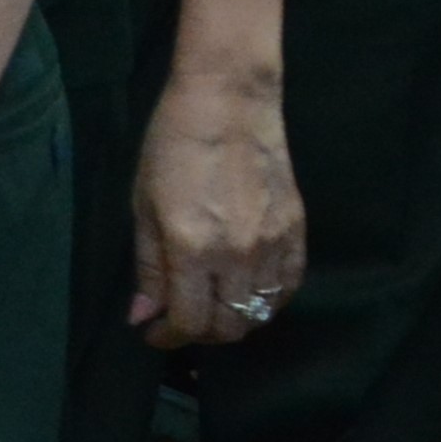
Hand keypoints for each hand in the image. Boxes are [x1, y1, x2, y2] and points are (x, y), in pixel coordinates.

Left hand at [129, 68, 304, 351]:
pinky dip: (267, 301)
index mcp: (191, 248)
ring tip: (210, 307)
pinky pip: (288, 287)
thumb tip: (143, 316)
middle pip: (228, 325)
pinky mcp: (297, 233)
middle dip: (199, 334)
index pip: (189, 321)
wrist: (229, 105)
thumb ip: (148, 266)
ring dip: (233, 320)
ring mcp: (273, 246)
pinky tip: (246, 293)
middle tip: (180, 321)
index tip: (154, 332)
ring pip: (260, 312)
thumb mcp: (143, 205)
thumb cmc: (171, 148)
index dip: (168, 336)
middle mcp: (237, 255)